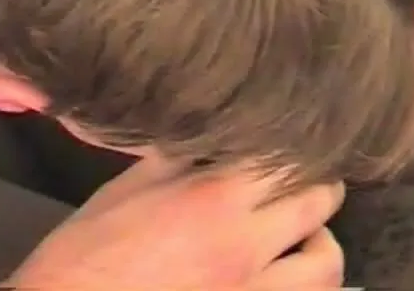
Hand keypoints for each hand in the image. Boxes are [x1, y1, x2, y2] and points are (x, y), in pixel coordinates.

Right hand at [5, 158, 345, 289]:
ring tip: (302, 238)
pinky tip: (282, 275)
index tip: (295, 139)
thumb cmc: (88, 253)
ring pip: (325, 266)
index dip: (295, 145)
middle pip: (318, 205)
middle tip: (306, 183)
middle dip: (318, 188)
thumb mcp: (127, 189)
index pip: (283, 158)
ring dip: (319, 245)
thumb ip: (178, 159)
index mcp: (214, 201)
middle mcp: (247, 247)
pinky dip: (301, 283)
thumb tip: (212, 136)